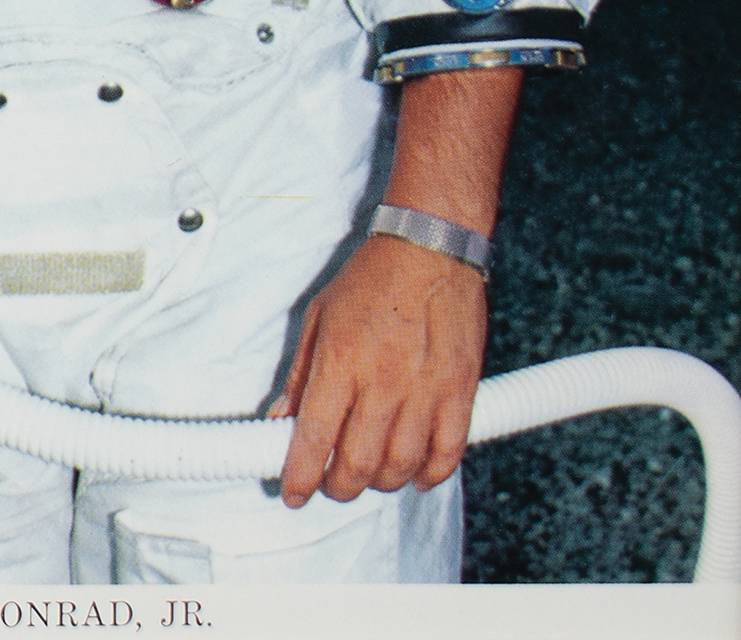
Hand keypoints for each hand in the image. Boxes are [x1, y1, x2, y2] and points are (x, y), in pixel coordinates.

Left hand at [273, 233, 485, 505]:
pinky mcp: (459, 392)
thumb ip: (300, 373)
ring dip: (379, 483)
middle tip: (330, 484)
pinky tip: (413, 472)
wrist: (430, 247)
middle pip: (356, 464)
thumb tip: (281, 418)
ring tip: (368, 473)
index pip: (313, 438)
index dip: (299, 477)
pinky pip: (446, 455)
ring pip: (400, 467)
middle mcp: (383, 381)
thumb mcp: (319, 315)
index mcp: (341, 360)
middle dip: (337, 487)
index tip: (292, 492)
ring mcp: (425, 390)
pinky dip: (429, 476)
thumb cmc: (373, 278)